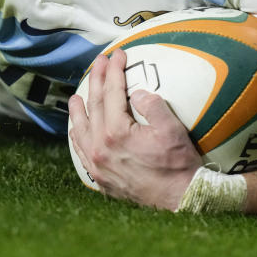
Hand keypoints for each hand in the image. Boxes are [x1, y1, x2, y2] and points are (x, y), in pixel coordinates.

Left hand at [68, 48, 202, 209]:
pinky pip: (81, 152)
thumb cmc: (178, 165)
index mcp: (116, 133)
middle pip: (93, 106)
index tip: (117, 55)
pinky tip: (77, 130)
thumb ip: (152, 105)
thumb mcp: (171, 129)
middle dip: (96, 80)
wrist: (181, 201)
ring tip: (75, 96)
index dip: (113, 71)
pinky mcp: (101, 178)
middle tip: (99, 62)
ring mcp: (98, 165)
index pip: (111, 93)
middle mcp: (100, 148)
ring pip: (80, 130)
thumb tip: (136, 94)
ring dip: (78, 110)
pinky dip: (78, 136)